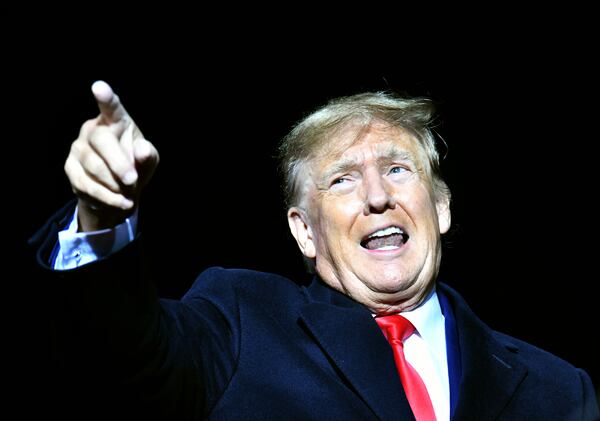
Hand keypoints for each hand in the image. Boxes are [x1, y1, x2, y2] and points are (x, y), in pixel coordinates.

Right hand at [64, 81, 158, 230]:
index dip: (106, 98)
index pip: (111, 108)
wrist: (120, 192)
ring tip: (130, 192)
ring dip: (115, 183)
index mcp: (116, 121)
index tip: (99, 87)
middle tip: (133, 180)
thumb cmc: (136, 165)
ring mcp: (78, 148)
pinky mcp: (70, 168)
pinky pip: (86, 184)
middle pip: (101, 141)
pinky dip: (107, 197)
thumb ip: (148, 155)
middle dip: (118, 163)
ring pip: (94, 166)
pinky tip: (122, 202)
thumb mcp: (149, 161)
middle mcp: (93, 130)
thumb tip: (143, 150)